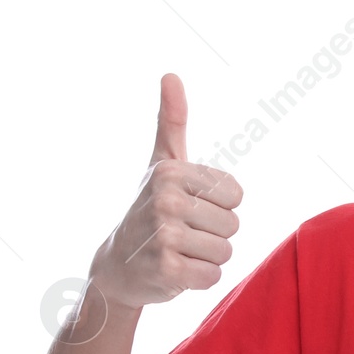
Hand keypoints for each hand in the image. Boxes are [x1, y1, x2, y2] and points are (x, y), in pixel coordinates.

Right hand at [89, 74, 243, 310]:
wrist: (118, 264)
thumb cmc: (149, 209)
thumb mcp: (161, 162)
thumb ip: (171, 122)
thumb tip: (171, 74)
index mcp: (171, 171)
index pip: (236, 195)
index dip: (220, 207)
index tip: (191, 207)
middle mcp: (165, 199)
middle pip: (233, 225)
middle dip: (214, 235)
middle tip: (183, 234)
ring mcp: (164, 234)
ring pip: (225, 252)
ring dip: (207, 258)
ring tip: (179, 251)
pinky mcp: (167, 269)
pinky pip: (213, 277)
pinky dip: (199, 279)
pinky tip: (175, 271)